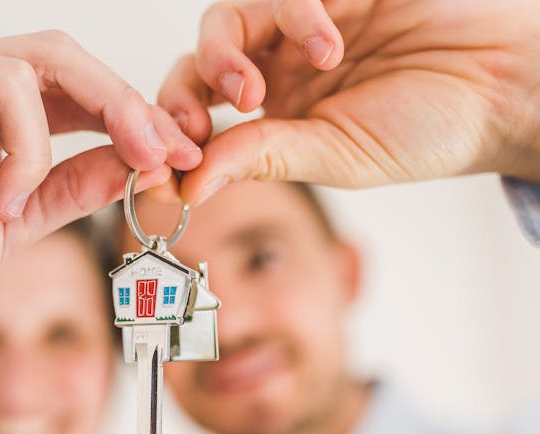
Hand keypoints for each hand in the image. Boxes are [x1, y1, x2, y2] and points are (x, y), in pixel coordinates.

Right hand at [0, 31, 201, 366]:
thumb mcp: (19, 218)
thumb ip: (74, 184)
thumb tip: (138, 160)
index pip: (74, 90)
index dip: (130, 114)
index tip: (177, 151)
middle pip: (57, 56)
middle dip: (116, 102)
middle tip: (153, 146)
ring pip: (13, 69)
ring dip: (30, 142)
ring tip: (4, 200)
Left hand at [158, 0, 539, 203]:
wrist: (502, 86)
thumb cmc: (426, 129)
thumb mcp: (335, 157)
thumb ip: (262, 159)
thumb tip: (188, 188)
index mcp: (275, 119)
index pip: (201, 121)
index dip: (172, 140)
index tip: (159, 172)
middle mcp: (278, 70)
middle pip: (195, 65)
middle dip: (183, 94)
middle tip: (195, 123)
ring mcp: (298, 27)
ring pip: (226, 20)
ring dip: (226, 54)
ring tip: (256, 91)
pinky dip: (294, 13)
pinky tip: (328, 44)